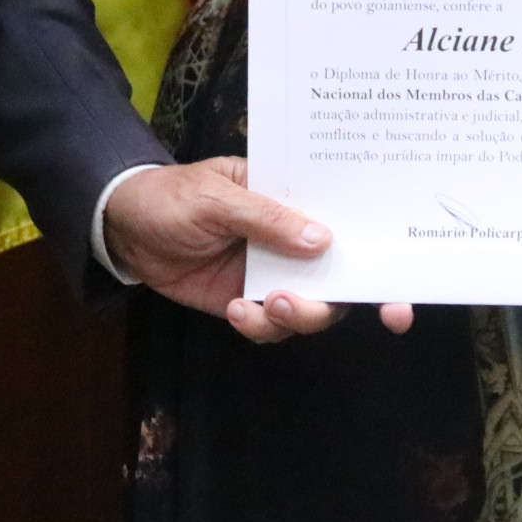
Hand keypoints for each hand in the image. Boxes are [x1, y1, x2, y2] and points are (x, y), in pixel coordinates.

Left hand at [103, 157, 412, 341]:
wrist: (121, 226)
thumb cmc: (172, 195)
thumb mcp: (216, 196)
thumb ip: (267, 217)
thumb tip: (323, 240)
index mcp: (296, 198)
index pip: (351, 221)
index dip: (382, 252)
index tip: (401, 289)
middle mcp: (293, 238)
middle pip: (342, 276)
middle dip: (349, 299)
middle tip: (333, 309)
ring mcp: (272, 272)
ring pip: (310, 307)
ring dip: (298, 315)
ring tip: (265, 305)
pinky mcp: (248, 300)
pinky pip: (270, 326)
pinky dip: (259, 326)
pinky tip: (235, 310)